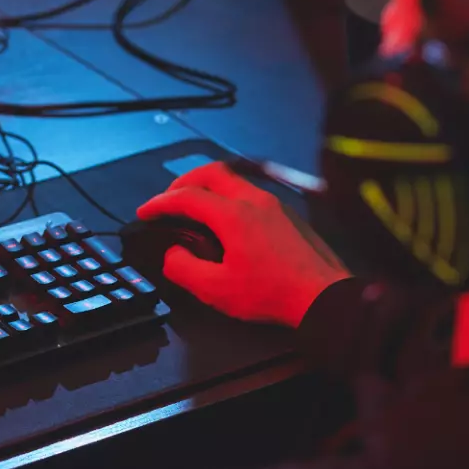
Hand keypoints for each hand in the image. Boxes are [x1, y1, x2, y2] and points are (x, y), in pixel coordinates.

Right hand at [136, 162, 350, 327]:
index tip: (145, 212)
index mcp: (233, 215)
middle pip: (211, 172)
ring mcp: (274, 204)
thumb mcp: (216, 290)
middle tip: (169, 200)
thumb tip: (172, 254)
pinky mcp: (288, 215)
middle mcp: (254, 200)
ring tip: (195, 208)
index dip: (159, 202)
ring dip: (208, 187)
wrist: (323, 296)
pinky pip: (251, 193)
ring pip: (234, 180)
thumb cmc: (272, 294)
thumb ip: (183, 268)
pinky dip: (228, 197)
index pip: (186, 196)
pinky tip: (227, 220)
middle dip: (183, 182)